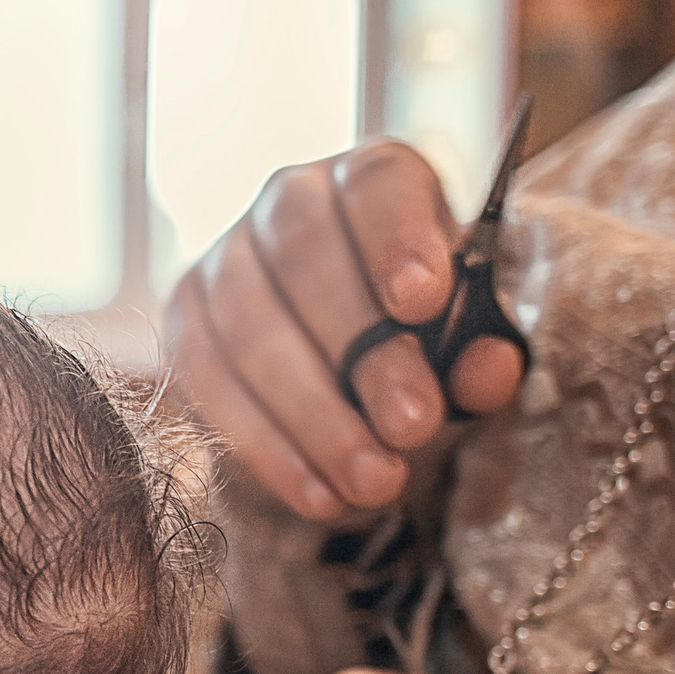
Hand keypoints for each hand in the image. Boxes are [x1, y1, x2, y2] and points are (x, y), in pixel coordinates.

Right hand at [167, 140, 526, 520]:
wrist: (352, 356)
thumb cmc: (424, 332)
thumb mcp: (470, 334)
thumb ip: (484, 345)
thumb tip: (489, 368)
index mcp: (371, 180)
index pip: (376, 184)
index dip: (396, 237)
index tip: (423, 301)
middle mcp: (287, 202)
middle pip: (304, 257)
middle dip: (362, 351)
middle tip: (414, 426)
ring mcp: (223, 261)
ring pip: (248, 327)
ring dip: (313, 415)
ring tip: (373, 481)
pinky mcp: (185, 325)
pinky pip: (207, 384)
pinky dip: (265, 447)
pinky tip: (318, 494)